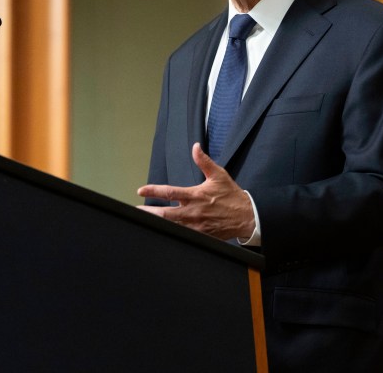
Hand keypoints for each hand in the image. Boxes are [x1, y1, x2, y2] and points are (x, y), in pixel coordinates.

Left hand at [137, 143, 254, 239]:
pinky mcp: (200, 235)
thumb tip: (195, 147)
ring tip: (143, 221)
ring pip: (171, 226)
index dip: (153, 190)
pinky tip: (161, 233)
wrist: (245, 216)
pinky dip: (171, 234)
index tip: (140, 190)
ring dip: (157, 223)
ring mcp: (196, 225)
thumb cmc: (231, 195)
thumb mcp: (218, 175)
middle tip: (136, 210)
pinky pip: (182, 235)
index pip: (170, 192)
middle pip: (166, 213)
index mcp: (195, 195)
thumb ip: (204, 161)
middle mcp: (193, 211)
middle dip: (149, 212)